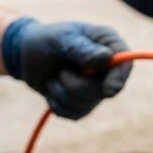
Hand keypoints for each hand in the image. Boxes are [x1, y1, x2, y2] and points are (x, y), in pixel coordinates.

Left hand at [1, 18, 131, 119]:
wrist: (27, 55)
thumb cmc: (47, 39)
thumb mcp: (61, 39)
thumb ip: (82, 49)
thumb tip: (107, 58)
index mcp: (109, 45)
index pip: (125, 65)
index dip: (119, 79)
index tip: (107, 90)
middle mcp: (107, 68)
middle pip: (104, 91)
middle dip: (76, 85)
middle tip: (60, 71)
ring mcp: (96, 87)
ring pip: (86, 105)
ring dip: (62, 93)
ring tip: (53, 77)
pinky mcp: (82, 103)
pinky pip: (73, 114)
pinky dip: (57, 103)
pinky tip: (53, 87)